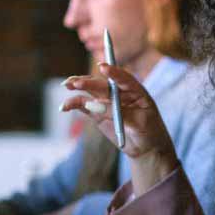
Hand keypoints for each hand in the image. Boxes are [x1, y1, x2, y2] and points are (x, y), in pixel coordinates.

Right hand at [60, 64, 178, 193]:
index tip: (103, 67)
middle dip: (89, 82)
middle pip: (103, 84)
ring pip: (90, 91)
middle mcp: (119, 92)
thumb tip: (93, 105)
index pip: (124, 79)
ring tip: (67, 85)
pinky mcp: (97, 112)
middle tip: (77, 83)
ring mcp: (107, 101)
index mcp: (135, 91)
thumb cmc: (149, 131)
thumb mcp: (138, 122)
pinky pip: (83, 105)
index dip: (114, 72)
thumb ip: (117, 112)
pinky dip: (73, 104)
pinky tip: (64, 106)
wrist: (145, 147)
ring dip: (78, 86)